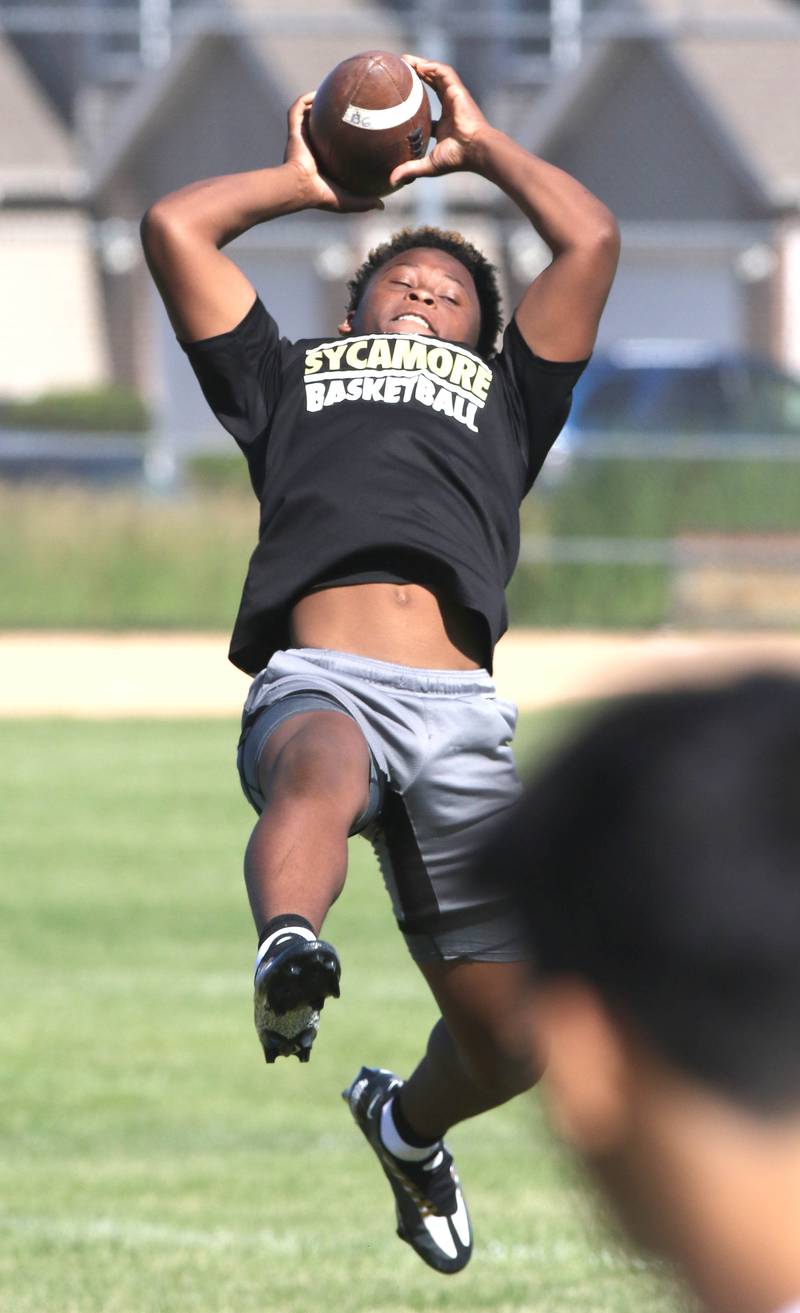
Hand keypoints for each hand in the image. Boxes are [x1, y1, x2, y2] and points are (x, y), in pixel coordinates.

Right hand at [284, 92, 383, 212]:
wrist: (300, 187)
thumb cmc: (322, 195)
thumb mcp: (349, 201)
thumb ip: (365, 202)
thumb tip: (382, 207)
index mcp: (321, 162)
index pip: (332, 147)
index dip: (342, 138)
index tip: (356, 129)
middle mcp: (311, 148)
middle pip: (320, 127)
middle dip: (329, 116)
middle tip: (345, 106)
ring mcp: (301, 139)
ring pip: (307, 115)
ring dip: (316, 104)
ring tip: (330, 91)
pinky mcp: (293, 132)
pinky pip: (296, 110)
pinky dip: (304, 100)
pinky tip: (317, 93)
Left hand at [388, 56, 490, 187]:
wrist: (476, 150)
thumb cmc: (457, 158)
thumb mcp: (428, 164)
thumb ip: (409, 169)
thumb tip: (390, 182)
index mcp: (444, 121)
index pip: (428, 106)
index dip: (415, 99)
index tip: (400, 95)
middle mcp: (450, 106)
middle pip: (431, 84)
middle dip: (416, 74)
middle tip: (399, 68)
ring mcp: (455, 97)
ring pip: (437, 74)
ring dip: (421, 65)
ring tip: (405, 60)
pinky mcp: (458, 90)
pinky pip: (444, 72)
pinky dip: (432, 67)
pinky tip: (419, 66)